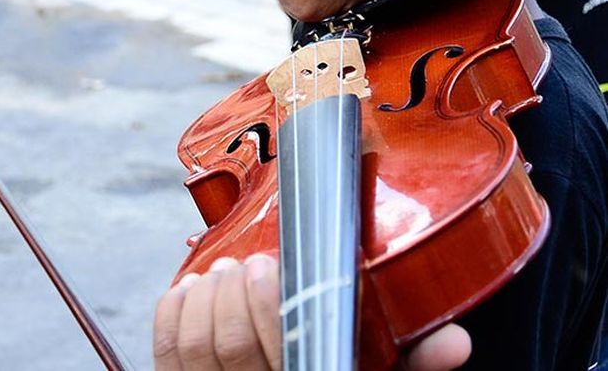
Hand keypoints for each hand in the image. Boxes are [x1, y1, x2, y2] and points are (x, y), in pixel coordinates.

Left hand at [152, 255, 471, 370]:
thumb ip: (416, 363)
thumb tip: (458, 341)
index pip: (279, 354)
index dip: (266, 306)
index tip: (268, 265)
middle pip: (230, 347)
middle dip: (234, 295)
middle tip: (248, 263)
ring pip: (193, 348)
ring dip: (205, 300)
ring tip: (221, 272)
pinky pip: (165, 354)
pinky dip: (173, 314)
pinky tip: (190, 289)